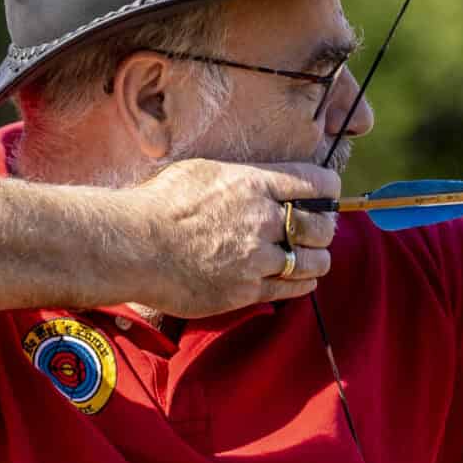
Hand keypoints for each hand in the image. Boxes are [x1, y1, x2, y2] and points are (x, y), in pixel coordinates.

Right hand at [126, 158, 340, 315]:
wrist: (133, 247)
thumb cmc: (159, 204)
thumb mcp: (203, 171)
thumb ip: (240, 177)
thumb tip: (261, 179)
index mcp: (253, 184)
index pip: (315, 183)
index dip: (329, 190)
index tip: (329, 195)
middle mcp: (262, 220)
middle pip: (321, 226)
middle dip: (323, 228)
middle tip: (316, 230)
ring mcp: (257, 258)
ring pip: (313, 261)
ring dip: (316, 259)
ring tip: (310, 258)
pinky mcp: (247, 290)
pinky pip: (292, 288)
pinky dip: (303, 283)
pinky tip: (302, 279)